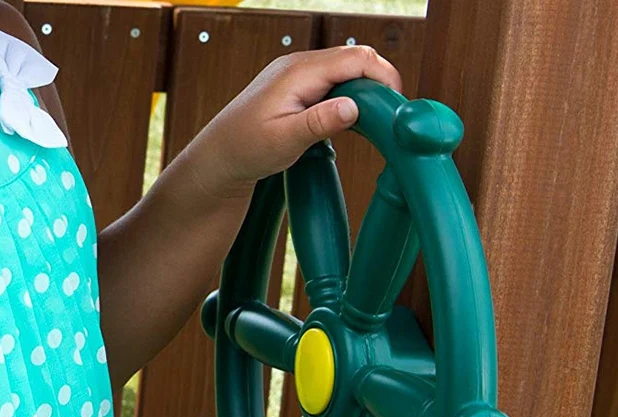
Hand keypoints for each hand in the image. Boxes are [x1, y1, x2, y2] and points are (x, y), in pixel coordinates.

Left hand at [185, 46, 401, 197]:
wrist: (220, 156)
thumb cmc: (246, 149)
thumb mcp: (285, 141)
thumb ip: (319, 123)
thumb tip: (353, 107)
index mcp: (299, 72)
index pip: (356, 58)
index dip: (384, 77)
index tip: (397, 107)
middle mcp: (300, 65)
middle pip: (355, 59)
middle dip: (379, 83)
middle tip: (392, 118)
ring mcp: (298, 73)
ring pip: (346, 70)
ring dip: (365, 90)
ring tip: (377, 122)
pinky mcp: (297, 86)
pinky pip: (333, 81)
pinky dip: (349, 96)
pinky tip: (353, 120)